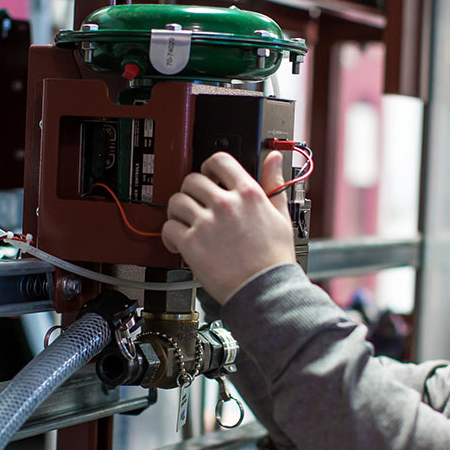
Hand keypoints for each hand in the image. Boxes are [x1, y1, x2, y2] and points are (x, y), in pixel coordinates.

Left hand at [162, 150, 295, 301]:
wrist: (265, 290)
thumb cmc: (274, 259)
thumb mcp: (281, 216)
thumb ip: (274, 183)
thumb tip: (273, 158)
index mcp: (248, 194)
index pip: (220, 161)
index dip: (209, 166)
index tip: (208, 175)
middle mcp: (226, 204)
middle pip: (192, 180)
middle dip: (191, 191)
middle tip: (195, 204)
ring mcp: (207, 224)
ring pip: (176, 201)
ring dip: (177, 212)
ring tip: (185, 223)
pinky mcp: (192, 244)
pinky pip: (169, 228)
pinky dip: (169, 235)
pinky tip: (179, 242)